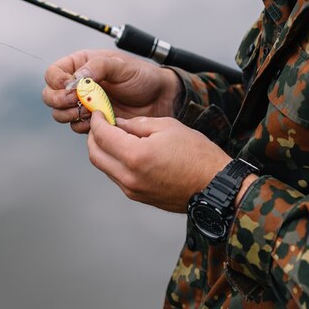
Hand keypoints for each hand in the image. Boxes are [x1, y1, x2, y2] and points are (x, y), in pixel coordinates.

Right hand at [42, 49, 182, 133]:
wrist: (159, 100)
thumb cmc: (142, 77)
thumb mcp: (121, 65)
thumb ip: (98, 67)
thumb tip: (76, 78)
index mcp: (81, 65)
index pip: (53, 73)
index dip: (57, 82)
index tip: (72, 87)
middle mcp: (78, 85)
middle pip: (50, 95)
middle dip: (60, 101)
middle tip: (78, 102)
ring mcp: (83, 104)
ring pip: (59, 113)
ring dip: (70, 114)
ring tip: (90, 111)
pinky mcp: (91, 121)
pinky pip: (75, 126)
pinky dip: (83, 126)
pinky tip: (100, 120)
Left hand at [87, 111, 231, 212]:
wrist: (214, 187)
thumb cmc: (197, 155)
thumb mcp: (168, 127)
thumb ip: (137, 124)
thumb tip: (118, 123)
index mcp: (135, 155)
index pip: (102, 135)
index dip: (97, 121)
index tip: (98, 112)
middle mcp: (129, 176)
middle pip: (95, 154)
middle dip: (93, 136)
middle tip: (101, 123)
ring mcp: (131, 189)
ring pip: (104, 167)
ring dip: (102, 150)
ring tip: (113, 135)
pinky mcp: (137, 196)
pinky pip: (116, 176)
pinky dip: (114, 161)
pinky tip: (124, 151)